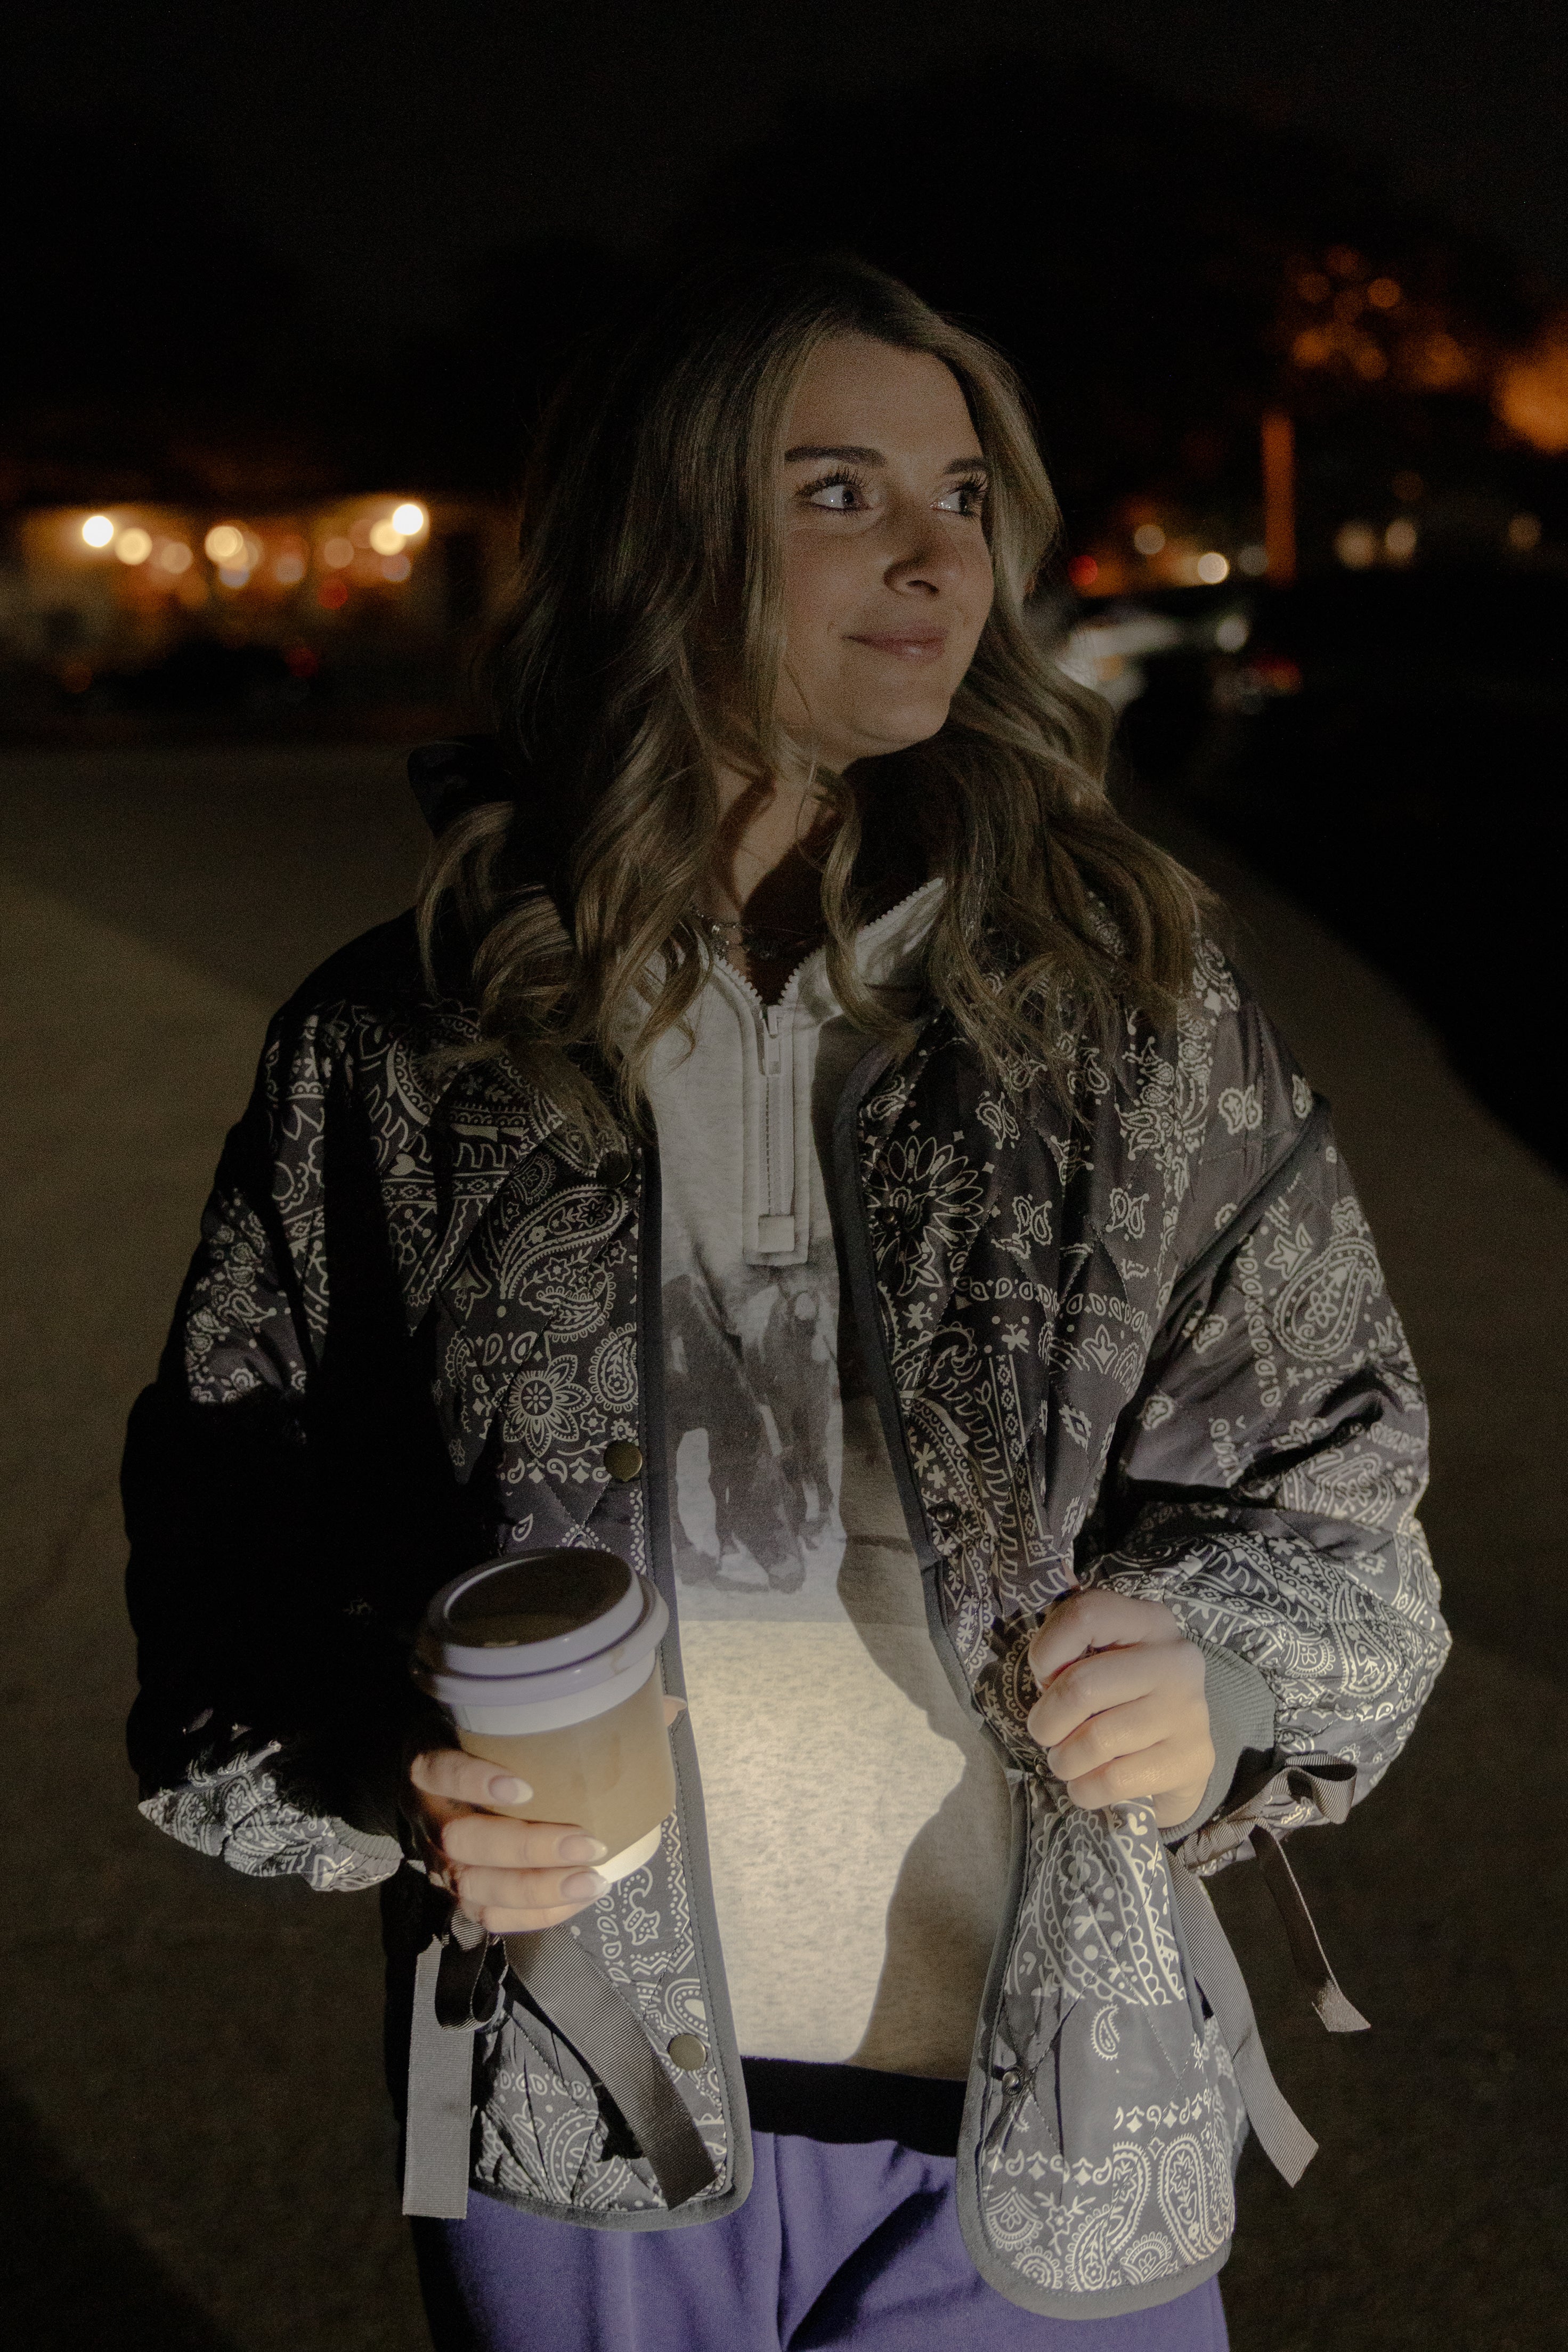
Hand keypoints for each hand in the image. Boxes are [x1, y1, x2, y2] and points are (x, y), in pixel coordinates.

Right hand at [404, 1699, 687, 1935]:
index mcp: (431, 1758)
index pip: (437, 1769)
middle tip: (587, 1842)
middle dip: (526, 1849)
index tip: (524, 1786)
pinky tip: (577, 1900)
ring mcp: (435, 1858)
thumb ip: (580, 1705)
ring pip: (472, 1887)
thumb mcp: (514, 1715)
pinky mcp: (456, 1891)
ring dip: (535, 1890)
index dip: (473, 1780)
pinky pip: (487, 1914)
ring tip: (591, 1881)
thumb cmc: (490, 1739)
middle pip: (461, 1842)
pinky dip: (533, 1913)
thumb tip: (670, 1708)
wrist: (440, 1773)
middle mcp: (427, 1813)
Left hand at [1025, 1589, 1213, 1829]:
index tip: (1044, 1677)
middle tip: (1045, 1733)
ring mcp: (1189, 1710)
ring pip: (1095, 1741)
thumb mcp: (1098, 1660)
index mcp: (1150, 1621)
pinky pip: (1114, 1781)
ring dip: (1063, 1761)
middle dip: (1047, 1721)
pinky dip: (1085, 1790)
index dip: (1046, 1651)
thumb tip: (1048, 1681)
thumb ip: (1069, 1655)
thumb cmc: (1121, 1699)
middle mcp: (1176, 1659)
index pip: (1086, 1615)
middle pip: (1081, 1687)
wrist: (1177, 1755)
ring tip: (1065, 1761)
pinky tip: (1086, 1785)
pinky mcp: (1193, 1759)